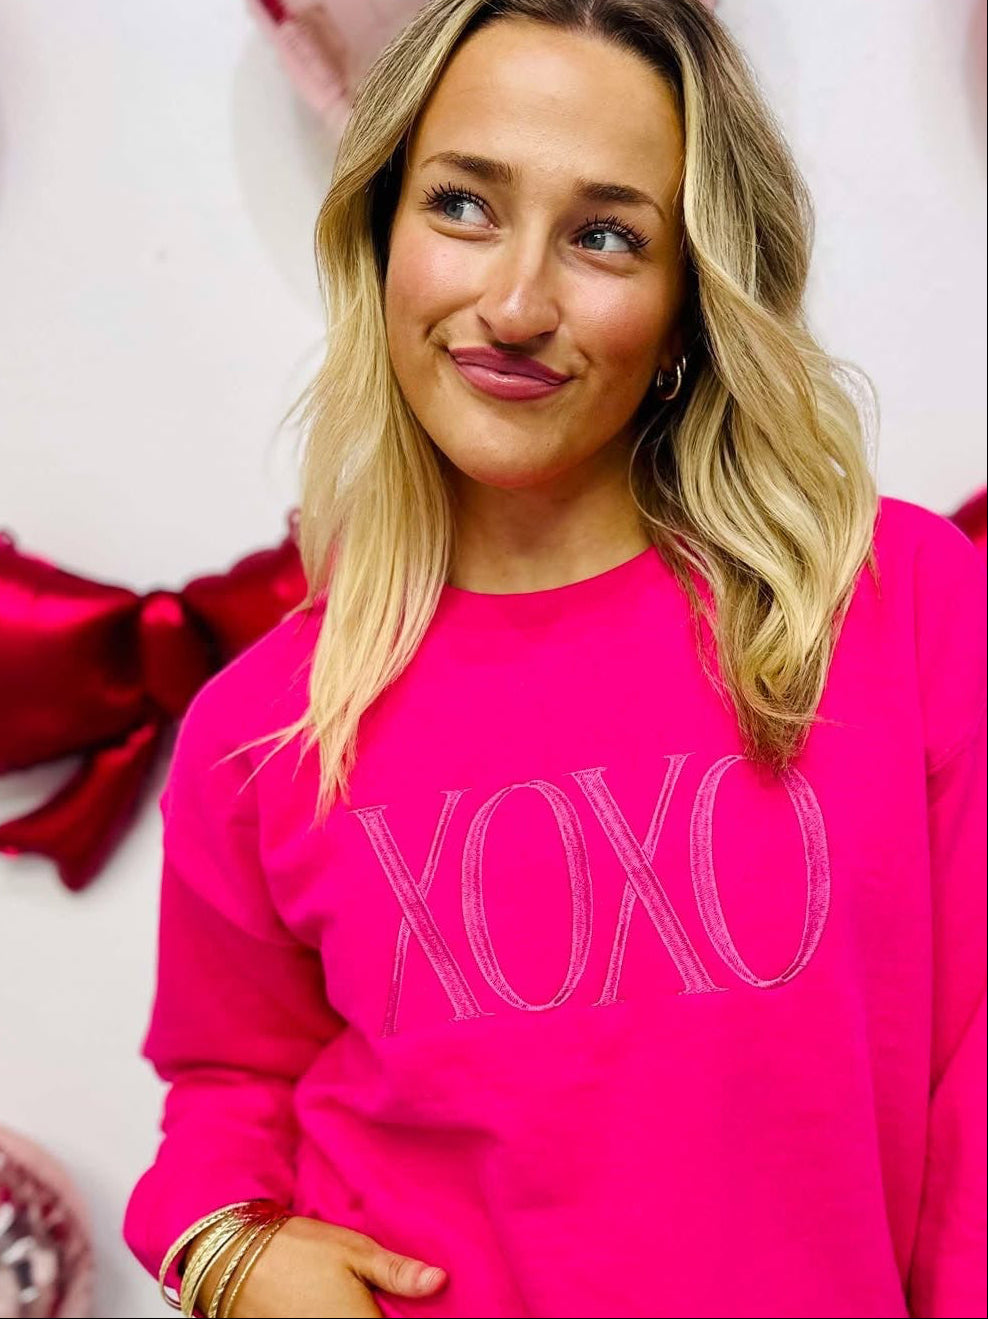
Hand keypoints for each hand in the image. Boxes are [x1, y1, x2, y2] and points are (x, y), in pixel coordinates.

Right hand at [196, 1215, 447, 1317]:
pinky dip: (336, 1318)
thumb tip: (439, 1281)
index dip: (406, 1318)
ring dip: (359, 1315)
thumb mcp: (354, 1249)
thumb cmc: (297, 1249)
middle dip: (382, 1314)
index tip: (407, 1308)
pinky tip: (335, 1304)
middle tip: (382, 1299)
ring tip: (353, 1297)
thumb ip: (398, 1272)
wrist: (234, 1257)